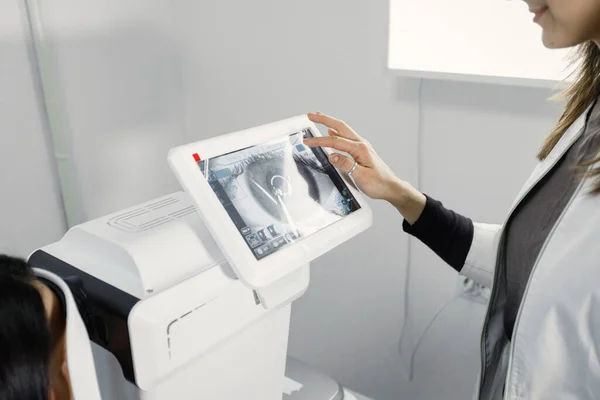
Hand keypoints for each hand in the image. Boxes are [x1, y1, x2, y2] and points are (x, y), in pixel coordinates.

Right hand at [305, 112, 425, 223]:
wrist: (391, 187)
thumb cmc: (378, 183)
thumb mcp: (361, 176)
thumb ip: (346, 165)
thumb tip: (332, 155)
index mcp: (360, 149)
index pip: (335, 141)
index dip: (320, 141)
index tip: (308, 141)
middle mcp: (361, 144)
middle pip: (340, 127)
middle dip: (324, 119)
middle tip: (311, 115)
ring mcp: (361, 146)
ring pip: (343, 130)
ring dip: (330, 123)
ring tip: (319, 118)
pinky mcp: (361, 151)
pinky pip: (346, 138)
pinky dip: (336, 132)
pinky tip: (332, 132)